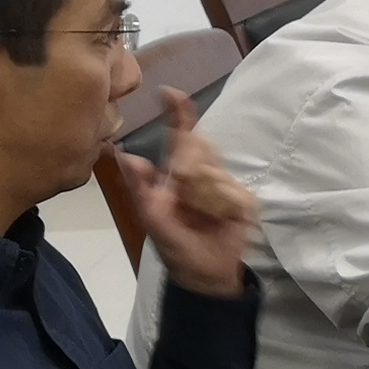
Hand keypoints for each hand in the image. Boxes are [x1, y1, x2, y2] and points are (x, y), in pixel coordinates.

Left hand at [121, 93, 260, 297]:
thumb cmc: (176, 246)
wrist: (206, 275)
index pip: (182, 138)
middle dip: (189, 165)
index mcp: (179, 174)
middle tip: (183, 188)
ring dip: (202, 191)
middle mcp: (203, 174)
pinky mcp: (244, 200)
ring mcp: (225, 185)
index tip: (169, 93)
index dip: (178, 115)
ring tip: (199, 213)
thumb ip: (140, 187)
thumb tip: (123, 154)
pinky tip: (218, 218)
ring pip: (215, 169)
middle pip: (200, 147)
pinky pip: (231, 191)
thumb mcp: (152, 217)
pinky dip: (220, 204)